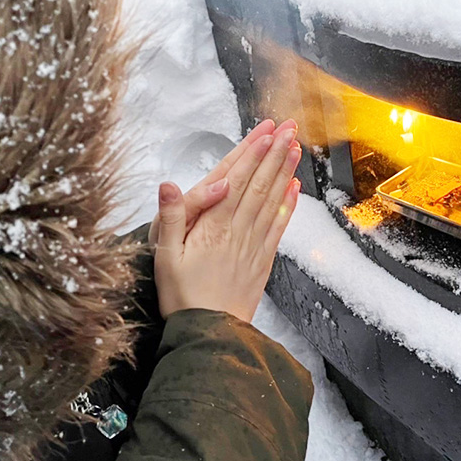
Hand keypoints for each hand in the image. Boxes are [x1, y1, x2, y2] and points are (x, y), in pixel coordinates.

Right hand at [154, 120, 301, 321]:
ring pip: (273, 200)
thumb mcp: (165, 256)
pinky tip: (295, 189)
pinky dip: (288, 205)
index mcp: (214, 226)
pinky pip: (279, 226)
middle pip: (260, 184)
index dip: (253, 154)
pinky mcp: (264, 258)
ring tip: (296, 148)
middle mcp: (239, 230)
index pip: (237, 181)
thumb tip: (168, 184)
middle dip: (275, 153)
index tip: (267, 132)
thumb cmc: (183, 295)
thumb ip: (171, 217)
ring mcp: (255, 244)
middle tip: (290, 128)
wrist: (210, 332)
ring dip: (285, 172)